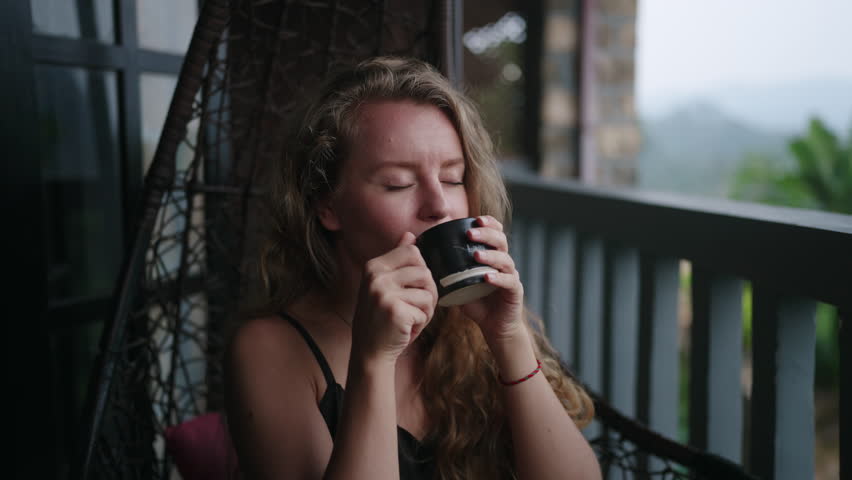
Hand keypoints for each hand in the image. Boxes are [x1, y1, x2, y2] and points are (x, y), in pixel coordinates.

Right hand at [351, 232, 438, 364]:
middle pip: (425, 272)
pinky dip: (421, 323)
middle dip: (427, 293)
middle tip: (413, 308)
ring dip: (426, 309)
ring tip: (410, 318)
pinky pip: (426, 311)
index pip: (413, 252)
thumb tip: (410, 235)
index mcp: (374, 266)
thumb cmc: (382, 318)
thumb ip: (397, 259)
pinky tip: (406, 329)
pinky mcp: (395, 311)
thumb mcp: (385, 285)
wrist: (370, 351)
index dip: (421, 273)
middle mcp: (376, 276)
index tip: (410, 289)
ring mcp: (384, 293)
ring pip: (428, 292)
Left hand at [459, 216, 525, 345]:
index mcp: (493, 256)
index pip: (496, 232)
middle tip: (470, 234)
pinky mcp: (515, 291)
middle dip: (486, 235)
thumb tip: (423, 259)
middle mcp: (504, 263)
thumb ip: (447, 271)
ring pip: (505, 259)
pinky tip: (487, 277)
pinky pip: (509, 281)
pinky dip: (498, 278)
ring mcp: (511, 276)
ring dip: (490, 255)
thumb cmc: (477, 303)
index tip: (475, 219)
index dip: (489, 223)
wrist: (495, 326)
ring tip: (476, 255)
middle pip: (501, 241)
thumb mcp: (459, 284)